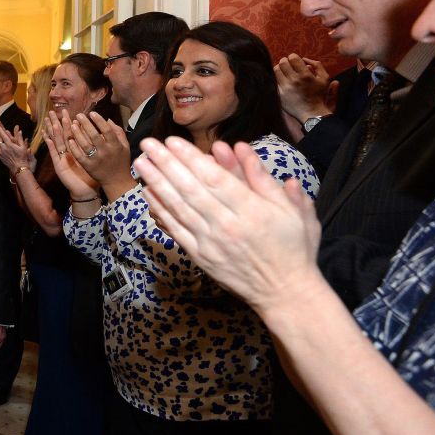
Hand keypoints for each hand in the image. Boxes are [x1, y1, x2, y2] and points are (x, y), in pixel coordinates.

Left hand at [0, 122, 35, 172]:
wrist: (18, 167)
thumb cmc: (22, 157)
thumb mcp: (23, 147)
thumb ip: (20, 138)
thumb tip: (19, 131)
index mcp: (10, 145)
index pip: (4, 135)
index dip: (0, 130)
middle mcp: (4, 148)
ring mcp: (1, 153)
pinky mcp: (0, 157)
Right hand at [43, 109, 99, 199]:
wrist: (86, 190)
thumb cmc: (92, 175)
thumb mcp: (94, 158)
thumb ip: (95, 145)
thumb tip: (98, 132)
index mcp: (77, 149)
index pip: (71, 133)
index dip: (68, 122)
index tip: (65, 112)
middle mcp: (68, 152)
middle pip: (61, 134)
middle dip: (57, 123)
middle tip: (53, 112)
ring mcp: (62, 158)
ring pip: (56, 141)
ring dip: (52, 131)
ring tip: (49, 120)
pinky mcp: (59, 165)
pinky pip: (54, 154)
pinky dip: (50, 145)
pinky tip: (47, 137)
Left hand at [69, 111, 131, 188]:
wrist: (117, 181)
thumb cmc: (121, 161)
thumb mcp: (125, 146)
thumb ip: (119, 132)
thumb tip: (108, 119)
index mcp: (116, 146)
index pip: (107, 130)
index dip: (99, 121)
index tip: (92, 113)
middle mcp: (106, 152)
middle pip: (94, 136)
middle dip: (86, 124)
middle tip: (78, 115)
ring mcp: (96, 160)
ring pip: (85, 145)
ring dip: (78, 134)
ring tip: (72, 124)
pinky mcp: (88, 167)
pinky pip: (79, 156)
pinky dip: (74, 148)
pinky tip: (69, 140)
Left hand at [134, 136, 322, 314]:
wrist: (285, 293)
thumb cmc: (294, 248)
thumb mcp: (294, 210)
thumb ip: (265, 179)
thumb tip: (242, 148)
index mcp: (253, 212)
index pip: (215, 179)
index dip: (191, 159)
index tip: (173, 141)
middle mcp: (228, 226)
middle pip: (191, 190)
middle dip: (167, 165)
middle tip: (148, 143)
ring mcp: (210, 243)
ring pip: (179, 208)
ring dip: (157, 184)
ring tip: (141, 163)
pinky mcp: (200, 256)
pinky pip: (176, 230)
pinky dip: (161, 211)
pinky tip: (148, 194)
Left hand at [274, 54, 334, 122]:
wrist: (312, 112)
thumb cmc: (319, 95)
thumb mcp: (324, 78)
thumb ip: (317, 65)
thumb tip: (305, 59)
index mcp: (305, 75)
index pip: (293, 58)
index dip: (293, 57)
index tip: (294, 59)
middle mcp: (294, 80)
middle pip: (283, 63)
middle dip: (285, 61)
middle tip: (288, 63)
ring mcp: (285, 87)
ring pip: (276, 70)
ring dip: (279, 68)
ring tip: (283, 70)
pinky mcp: (280, 94)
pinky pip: (274, 81)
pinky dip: (277, 77)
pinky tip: (281, 79)